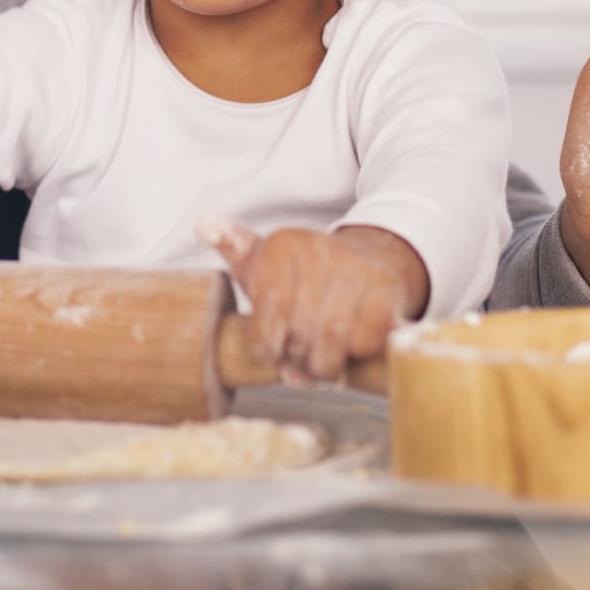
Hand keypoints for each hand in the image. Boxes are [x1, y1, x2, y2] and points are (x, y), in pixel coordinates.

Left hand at [204, 219, 427, 382]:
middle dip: (296, 357)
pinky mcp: (387, 289)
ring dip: (325, 364)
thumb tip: (203, 225)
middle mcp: (320, 248)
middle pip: (299, 328)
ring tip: (320, 363)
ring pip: (333, 338)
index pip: (268, 309)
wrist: (364, 265)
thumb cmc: (302, 278)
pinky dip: (356, 356)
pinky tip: (349, 349)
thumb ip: (233, 249)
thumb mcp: (262, 263)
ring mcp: (357, 268)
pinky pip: (367, 340)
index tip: (273, 349)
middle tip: (298, 360)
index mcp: (283, 244)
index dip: (268, 343)